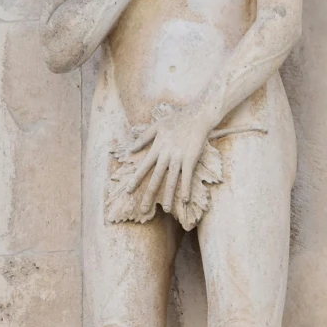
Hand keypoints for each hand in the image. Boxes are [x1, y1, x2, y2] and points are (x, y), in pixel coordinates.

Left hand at [128, 98, 217, 214]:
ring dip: (168, 196)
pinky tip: (185, 200)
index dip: (136, 180)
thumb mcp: (156, 126)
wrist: (196, 116)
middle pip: (156, 178)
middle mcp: (166, 155)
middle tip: (143, 210)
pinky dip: (186, 188)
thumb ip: (143, 138)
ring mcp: (179, 158)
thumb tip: (131, 149)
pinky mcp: (191, 159)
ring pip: (171, 180)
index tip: (129, 191)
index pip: (144, 167)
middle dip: (149, 194)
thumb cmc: (177, 119)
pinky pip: (187, 177)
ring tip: (165, 209)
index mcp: (157, 148)